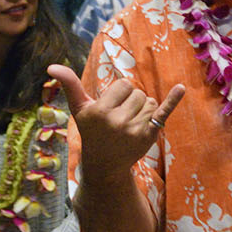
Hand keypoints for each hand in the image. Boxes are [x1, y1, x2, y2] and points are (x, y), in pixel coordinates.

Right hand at [47, 64, 184, 184]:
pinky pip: (163, 112)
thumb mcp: (79, 109)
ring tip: (130, 125)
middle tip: (119, 120)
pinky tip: (181, 88)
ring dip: (143, 109)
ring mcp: (135, 129)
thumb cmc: (91, 131)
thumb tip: (51, 67)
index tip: (110, 109)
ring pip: (149, 101)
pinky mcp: (149, 135)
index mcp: (99, 111)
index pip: (123, 84)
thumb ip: (69, 85)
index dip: (118, 94)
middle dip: (130, 102)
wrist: (106, 163)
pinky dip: (173, 100)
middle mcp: (117, 121)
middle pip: (137, 93)